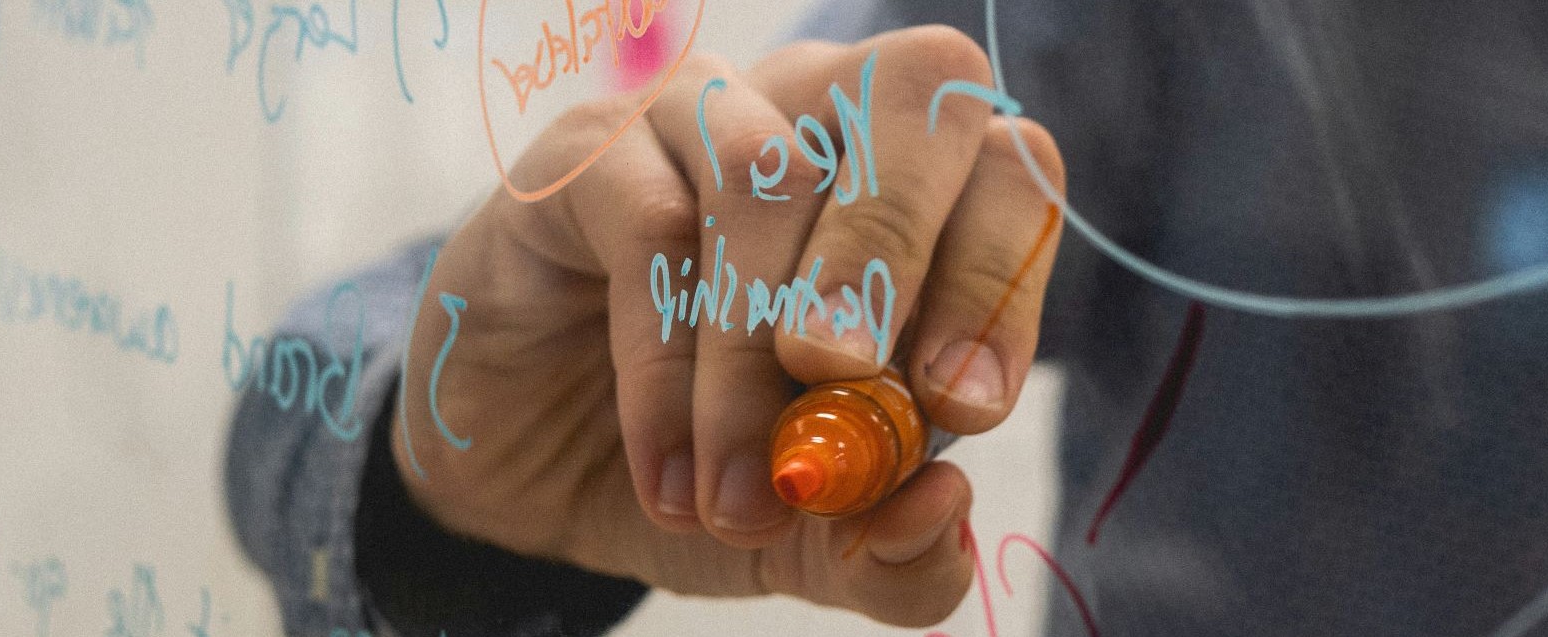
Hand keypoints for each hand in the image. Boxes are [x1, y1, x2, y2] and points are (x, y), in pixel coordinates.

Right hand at [392, 25, 1065, 626]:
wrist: (538, 475)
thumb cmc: (711, 466)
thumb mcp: (820, 539)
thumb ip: (898, 550)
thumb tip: (944, 504)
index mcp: (921, 188)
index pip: (1010, 168)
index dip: (1000, 278)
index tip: (959, 411)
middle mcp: (825, 117)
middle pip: (913, 92)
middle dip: (894, 252)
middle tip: (846, 384)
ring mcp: (706, 116)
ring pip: (769, 173)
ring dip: (757, 350)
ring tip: (740, 497)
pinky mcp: (592, 152)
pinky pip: (649, 223)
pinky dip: (667, 366)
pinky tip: (668, 473)